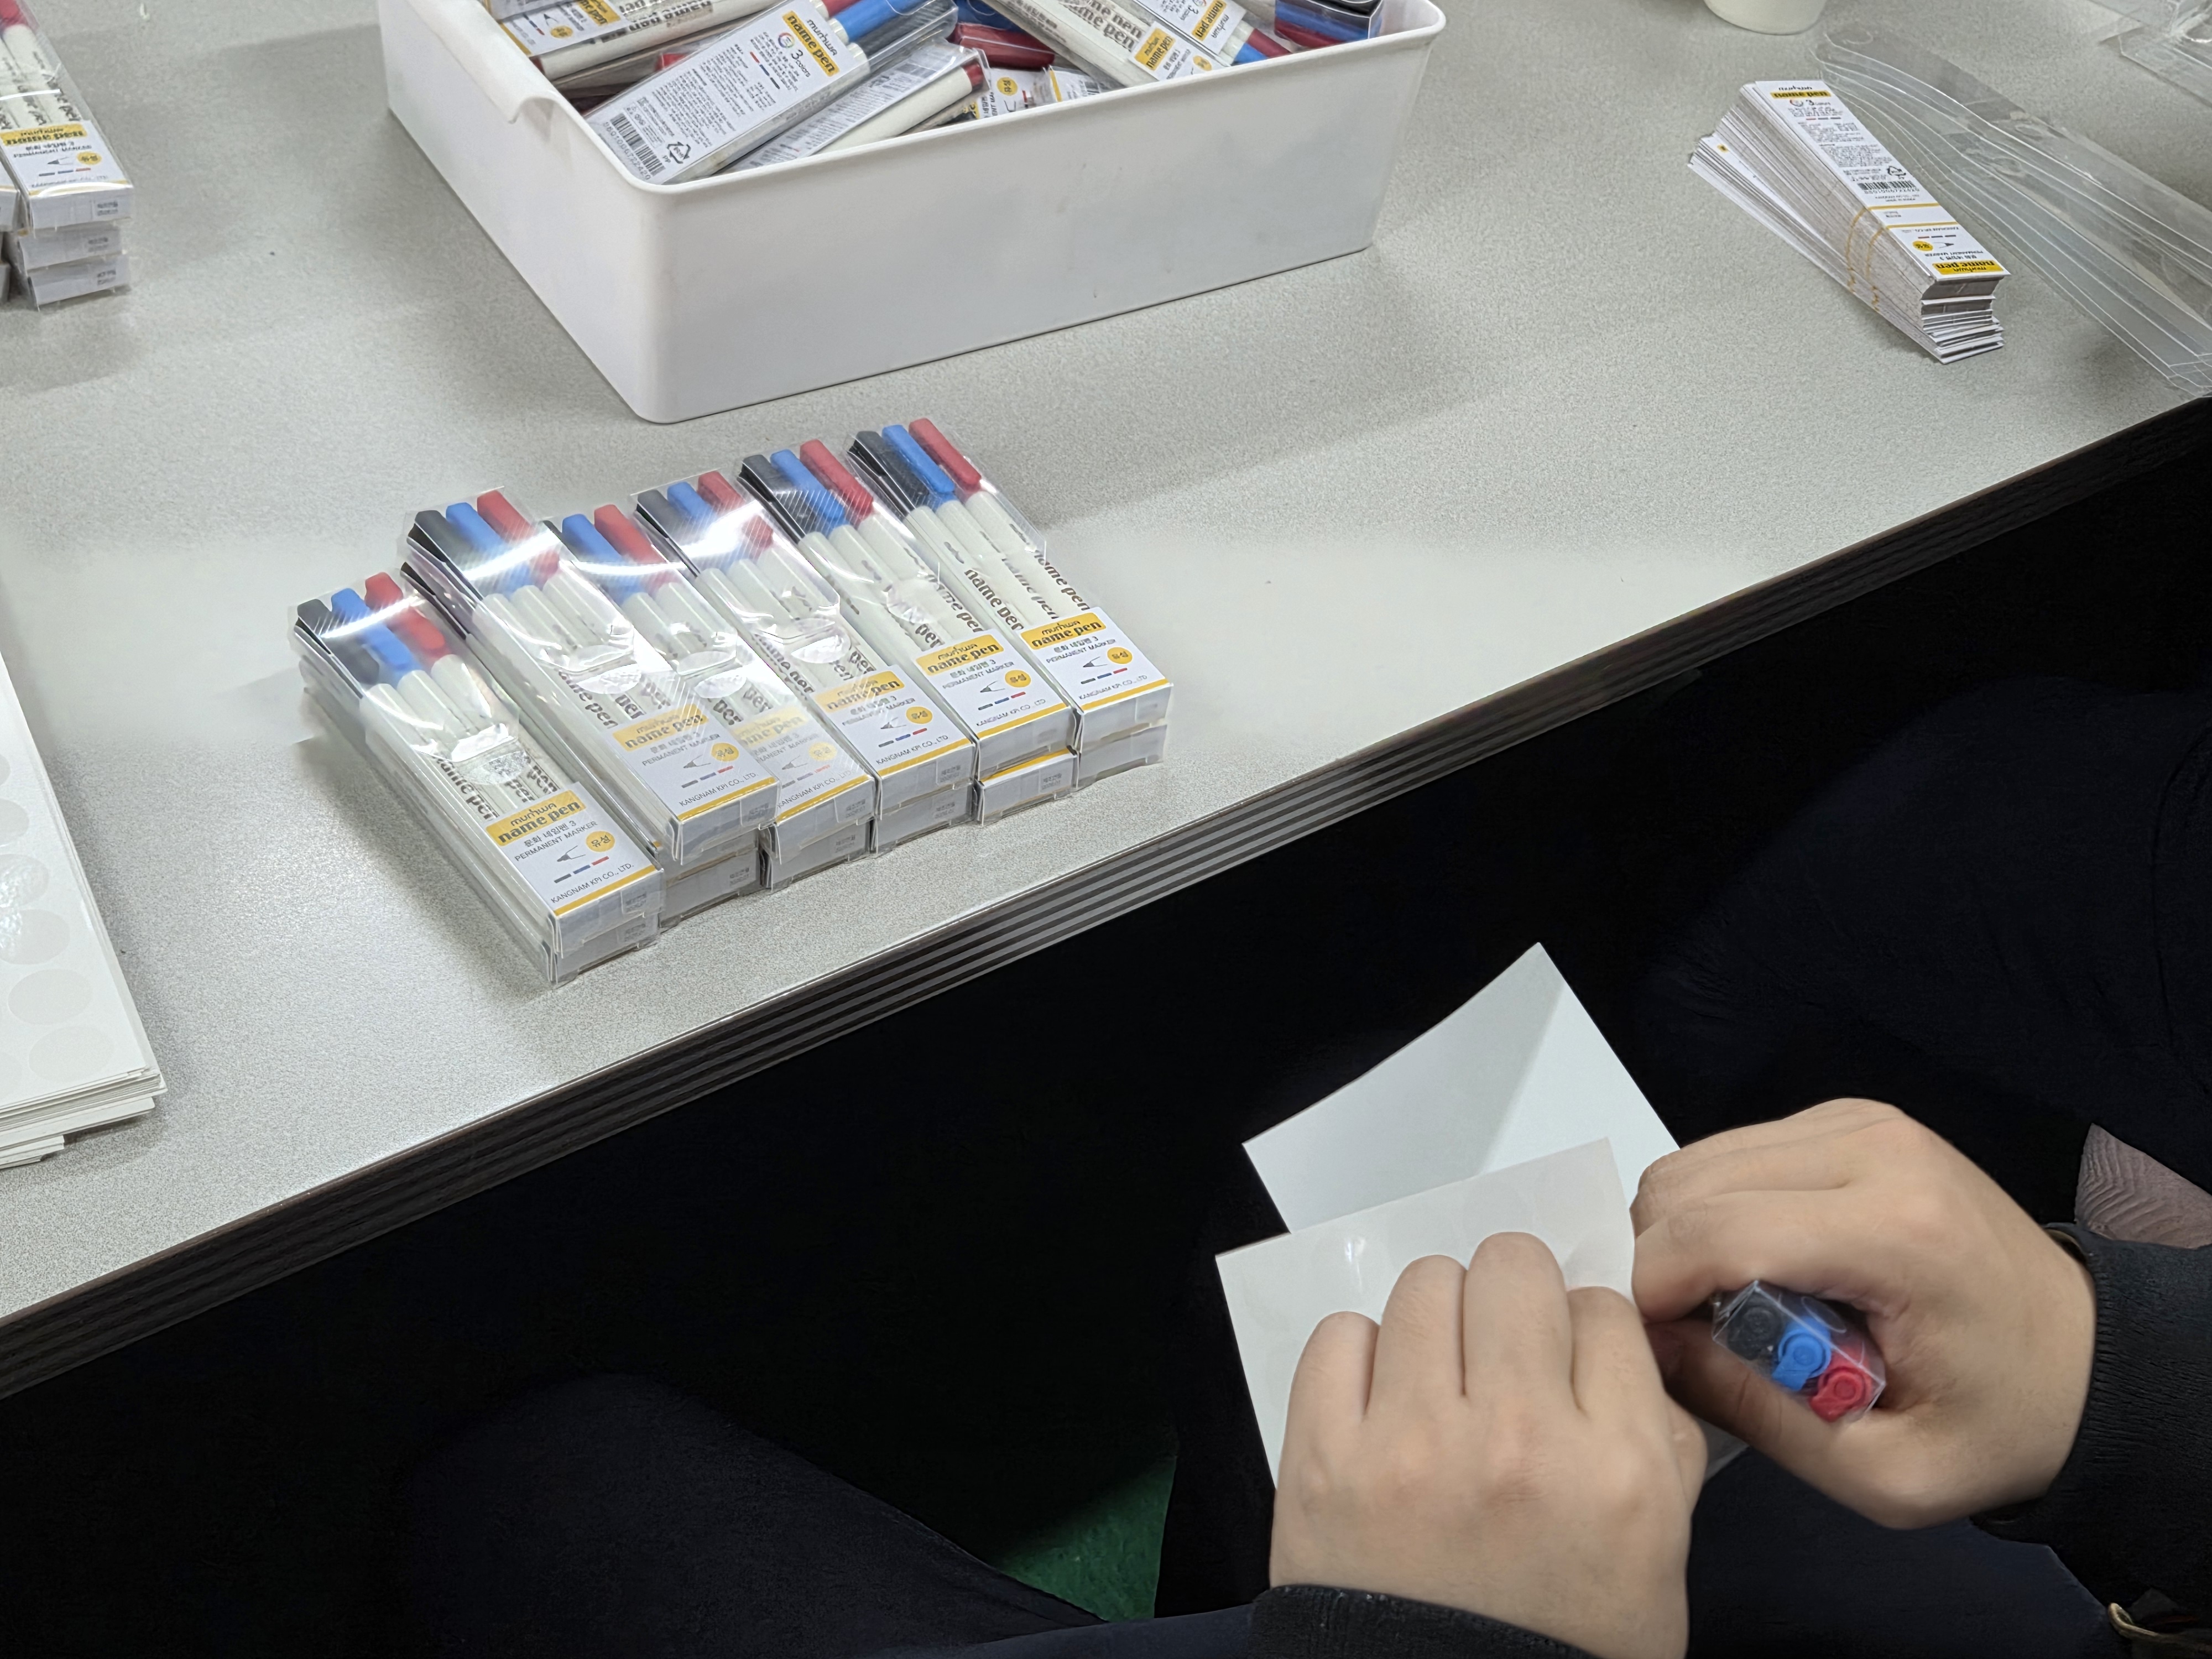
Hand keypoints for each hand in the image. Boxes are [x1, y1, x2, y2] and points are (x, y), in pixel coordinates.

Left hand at [1271, 1233, 1707, 1658]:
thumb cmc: (1561, 1643)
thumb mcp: (1657, 1554)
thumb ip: (1653, 1437)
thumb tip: (1609, 1335)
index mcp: (1617, 1468)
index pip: (1603, 1306)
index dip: (1583, 1327)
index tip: (1565, 1360)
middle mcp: (1517, 1440)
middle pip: (1513, 1267)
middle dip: (1512, 1299)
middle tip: (1500, 1351)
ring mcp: (1413, 1445)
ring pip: (1426, 1285)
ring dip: (1438, 1320)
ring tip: (1439, 1379)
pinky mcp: (1322, 1460)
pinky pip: (1340, 1335)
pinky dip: (1361, 1356)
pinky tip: (1381, 1404)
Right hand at [1633, 1099, 2094, 1527]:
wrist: (2087, 1361)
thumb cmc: (1998, 1423)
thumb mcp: (1884, 1472)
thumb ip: (1757, 1412)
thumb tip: (1654, 1346)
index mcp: (1898, 1232)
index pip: (1715, 1231)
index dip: (1649, 1291)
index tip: (1641, 1348)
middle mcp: (1877, 1150)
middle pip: (1688, 1186)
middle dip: (1656, 1265)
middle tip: (1686, 1337)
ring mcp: (1862, 1122)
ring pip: (1696, 1162)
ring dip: (1681, 1237)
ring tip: (1728, 1308)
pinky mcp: (1850, 1118)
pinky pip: (1730, 1153)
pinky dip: (1715, 1211)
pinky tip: (1757, 1268)